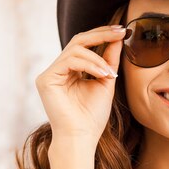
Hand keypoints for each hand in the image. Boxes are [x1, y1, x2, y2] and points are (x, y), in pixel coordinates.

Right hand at [35, 25, 125, 145]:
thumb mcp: (105, 82)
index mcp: (71, 71)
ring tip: (110, 73)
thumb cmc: (92, 117)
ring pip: (75, 49)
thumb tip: (118, 38)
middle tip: (120, 32)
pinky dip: (89, 64)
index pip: (85, 45)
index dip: (102, 35)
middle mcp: (59, 70)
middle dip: (101, 34)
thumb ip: (109, 60)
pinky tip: (102, 74)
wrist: (82, 137)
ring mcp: (50, 74)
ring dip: (97, 58)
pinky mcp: (46, 79)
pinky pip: (69, 61)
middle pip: (78, 40)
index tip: (122, 30)